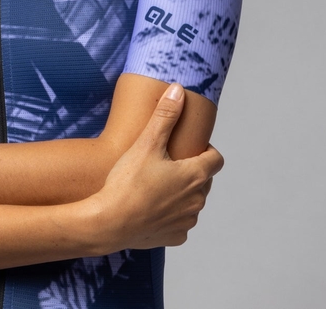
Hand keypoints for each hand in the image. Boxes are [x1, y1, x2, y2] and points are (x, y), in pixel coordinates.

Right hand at [88, 83, 222, 251]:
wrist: (109, 222)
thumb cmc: (127, 182)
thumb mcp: (146, 143)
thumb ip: (165, 116)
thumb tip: (178, 89)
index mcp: (195, 176)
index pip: (216, 159)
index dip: (205, 149)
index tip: (188, 145)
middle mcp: (197, 201)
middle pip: (204, 180)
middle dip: (190, 169)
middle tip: (165, 161)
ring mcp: (187, 221)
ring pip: (192, 201)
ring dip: (181, 192)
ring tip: (155, 183)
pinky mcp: (175, 236)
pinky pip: (180, 221)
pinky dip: (170, 213)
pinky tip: (151, 205)